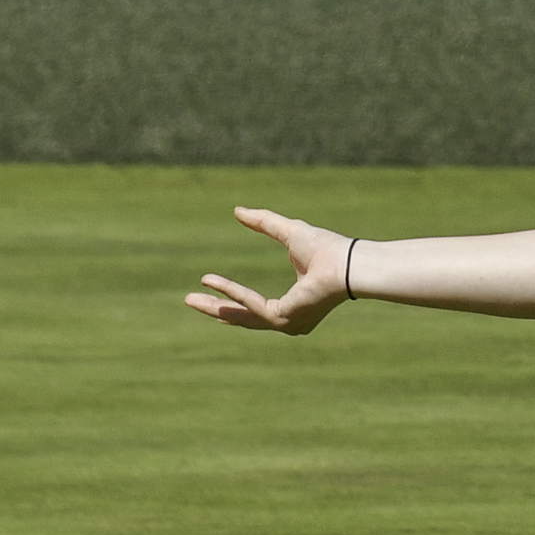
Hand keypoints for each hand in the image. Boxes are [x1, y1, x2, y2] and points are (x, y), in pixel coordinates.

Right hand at [183, 205, 355, 334]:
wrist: (346, 262)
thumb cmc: (326, 248)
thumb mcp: (287, 231)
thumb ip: (263, 223)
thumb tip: (236, 210)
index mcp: (293, 305)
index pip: (258, 311)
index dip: (235, 306)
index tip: (215, 308)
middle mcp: (290, 320)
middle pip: (245, 319)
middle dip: (215, 310)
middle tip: (188, 301)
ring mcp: (286, 323)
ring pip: (242, 317)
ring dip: (216, 306)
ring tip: (190, 298)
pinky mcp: (283, 319)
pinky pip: (251, 306)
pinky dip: (232, 293)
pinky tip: (213, 281)